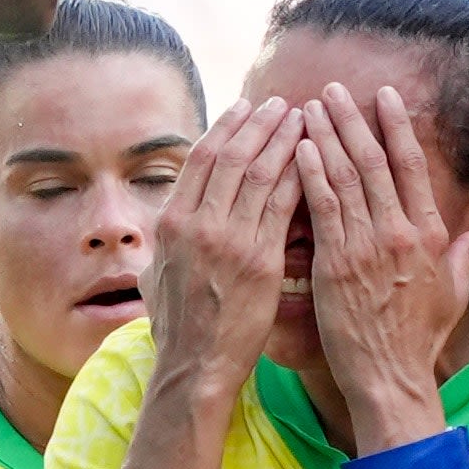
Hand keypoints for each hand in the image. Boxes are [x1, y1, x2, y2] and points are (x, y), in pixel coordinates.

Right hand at [145, 97, 304, 396]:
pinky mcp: (260, 260)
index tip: (245, 107)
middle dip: (258, 122)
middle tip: (279, 102)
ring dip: (282, 139)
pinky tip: (314, 157)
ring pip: (258, 172)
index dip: (226, 128)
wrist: (194, 367)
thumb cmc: (177, 330)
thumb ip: (162, 246)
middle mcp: (197, 224)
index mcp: (171, 223)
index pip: (201, 159)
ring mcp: (228, 240)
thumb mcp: (153, 278)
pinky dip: (298, 174)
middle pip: (231, 155)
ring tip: (301, 116)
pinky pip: (282, 205)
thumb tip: (164, 228)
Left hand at [291, 84, 468, 450]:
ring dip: (326, 137)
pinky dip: (310, 174)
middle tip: (333, 89)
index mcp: (431, 234)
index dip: (396, 127)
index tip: (383, 96)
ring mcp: (368, 246)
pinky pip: (323, 208)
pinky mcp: (336, 264)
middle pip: (374, 161)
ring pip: (345, 177)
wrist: (391, 377)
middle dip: (353, 119)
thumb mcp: (456, 292)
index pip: (412, 166)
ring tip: (309, 106)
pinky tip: (298, 148)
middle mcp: (401, 233)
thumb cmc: (420, 338)